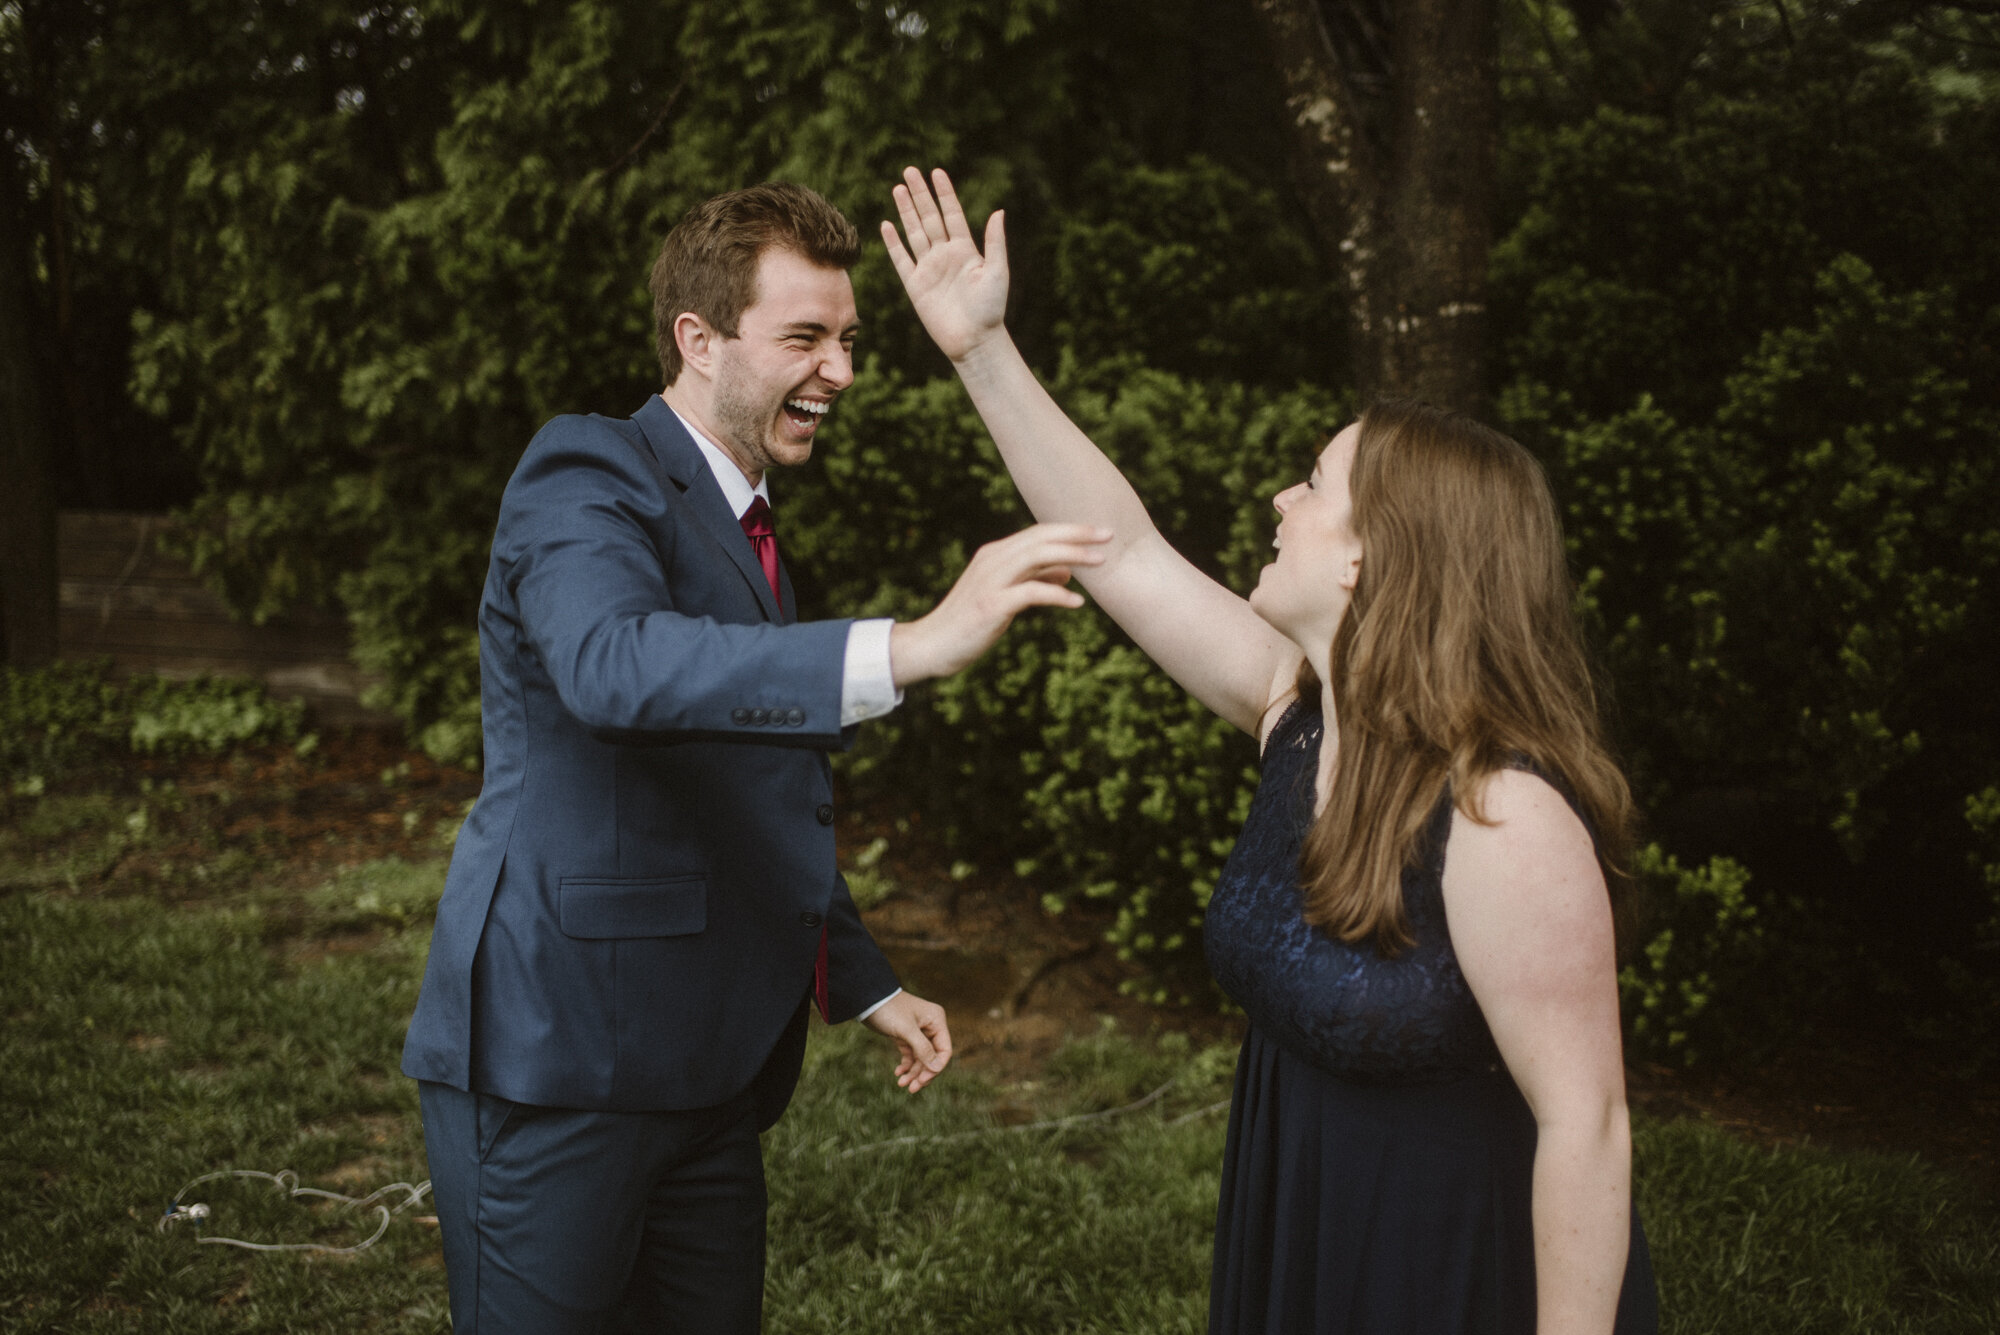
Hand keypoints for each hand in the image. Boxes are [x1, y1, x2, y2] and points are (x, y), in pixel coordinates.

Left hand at [862, 990, 952, 1091]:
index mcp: (936, 1020)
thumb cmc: (889, 1010)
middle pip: (933, 1057)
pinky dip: (906, 1066)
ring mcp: (918, 1032)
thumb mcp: (906, 1030)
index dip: (936, 1067)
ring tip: (901, 1084)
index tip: (923, 1080)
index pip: (944, 1050)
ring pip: (921, 1059)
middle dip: (923, 1073)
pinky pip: (911, 1056)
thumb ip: (923, 1049)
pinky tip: (898, 1073)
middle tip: (912, 1088)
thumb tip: (937, 1068)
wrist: (867, 999)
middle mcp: (930, 1027)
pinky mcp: (905, 1036)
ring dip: (913, 1073)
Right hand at [881, 166, 1009, 362]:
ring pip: (914, 233)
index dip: (944, 193)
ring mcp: (929, 269)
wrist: (974, 341)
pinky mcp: (915, 286)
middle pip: (930, 218)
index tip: (937, 172)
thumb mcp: (997, 272)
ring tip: (898, 188)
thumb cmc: (991, 309)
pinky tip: (887, 225)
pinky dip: (894, 243)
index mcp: (966, 250)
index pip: (952, 214)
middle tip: (910, 170)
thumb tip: (999, 211)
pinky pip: (901, 260)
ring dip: (906, 211)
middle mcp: (945, 255)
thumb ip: (995, 242)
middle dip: (920, 195)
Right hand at [890, 523, 1110, 686]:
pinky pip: (1030, 592)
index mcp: (995, 554)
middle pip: (1041, 538)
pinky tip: (1077, 602)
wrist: (932, 645)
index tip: (1100, 532)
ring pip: (1037, 557)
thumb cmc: (970, 622)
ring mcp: (990, 581)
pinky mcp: (990, 605)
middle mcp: (992, 560)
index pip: (1038, 532)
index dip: (1070, 530)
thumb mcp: (1004, 595)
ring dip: (1072, 557)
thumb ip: (1033, 579)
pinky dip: (1056, 594)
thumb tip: (1067, 571)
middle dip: (1077, 535)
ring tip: (1101, 562)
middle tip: (1109, 535)